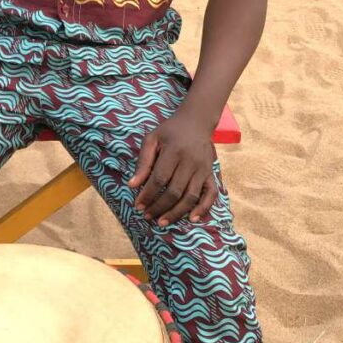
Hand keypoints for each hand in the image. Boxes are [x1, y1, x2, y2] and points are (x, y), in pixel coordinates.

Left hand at [127, 112, 216, 226]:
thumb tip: (132, 185)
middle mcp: (190, 162)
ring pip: (190, 197)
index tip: (138, 205)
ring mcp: (203, 169)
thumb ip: (143, 162)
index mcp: (174, 151)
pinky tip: (192, 219)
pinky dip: (203, 208)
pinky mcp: (211, 173)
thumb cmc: (170, 131)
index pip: (159, 179)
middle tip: (147, 216)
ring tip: (162, 221)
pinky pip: (210, 194)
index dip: (147, 194)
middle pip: (174, 191)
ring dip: (176, 213)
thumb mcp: (152, 139)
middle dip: (159, 207)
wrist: (197, 121)